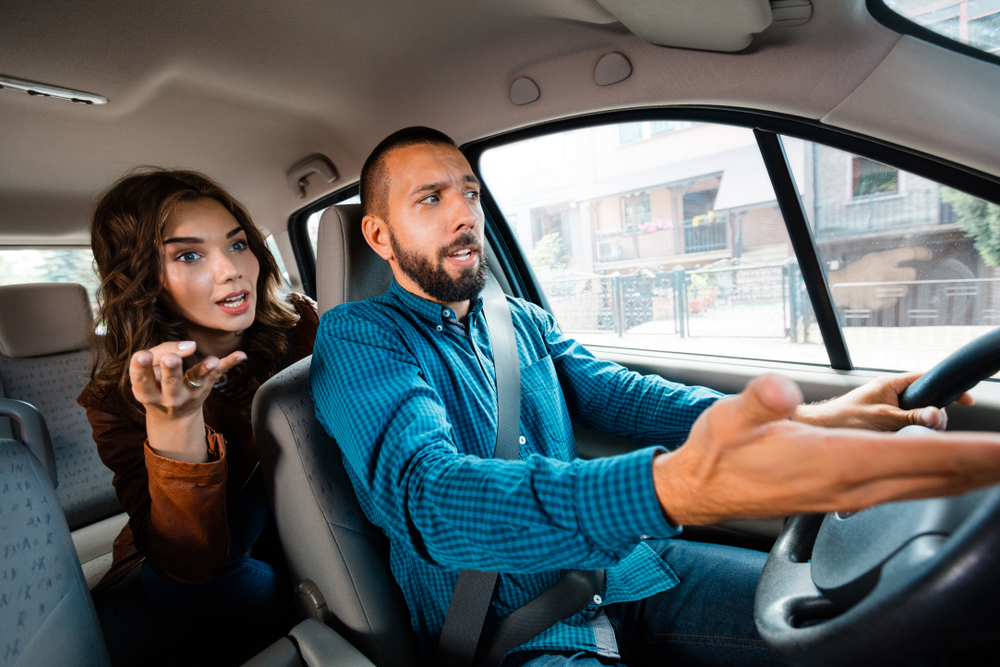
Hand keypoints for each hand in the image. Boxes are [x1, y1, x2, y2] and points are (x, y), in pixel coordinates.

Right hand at [129, 341, 245, 461]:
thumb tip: (191, 345)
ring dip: (204, 369)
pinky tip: (241, 355)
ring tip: (212, 361)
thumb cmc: (157, 385)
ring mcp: (191, 392)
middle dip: (170, 370)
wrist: (174, 416)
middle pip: (170, 382)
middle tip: (171, 359)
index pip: (142, 380)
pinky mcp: (207, 385)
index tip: (141, 355)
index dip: (140, 368)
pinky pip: (219, 373)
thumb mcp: (149, 373)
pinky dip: (230, 363)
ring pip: (197, 380)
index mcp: (147, 393)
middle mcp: (170, 397)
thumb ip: (161, 353)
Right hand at [653, 374, 999, 525]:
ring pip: (925, 489)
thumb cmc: (718, 454)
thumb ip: (760, 400)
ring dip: (968, 477)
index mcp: (833, 461)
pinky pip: (908, 492)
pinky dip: (940, 482)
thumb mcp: (730, 417)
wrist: (700, 490)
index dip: (969, 451)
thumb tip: (780, 388)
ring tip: (998, 466)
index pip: (918, 457)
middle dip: (984, 467)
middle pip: (936, 478)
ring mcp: (849, 495)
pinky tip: (947, 477)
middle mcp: (850, 484)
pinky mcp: (843, 497)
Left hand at [792, 372, 974, 431]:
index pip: (927, 379)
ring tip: (909, 435)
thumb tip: (939, 416)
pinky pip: (906, 425)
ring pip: (917, 415)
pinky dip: (909, 432)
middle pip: (926, 400)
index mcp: (891, 384)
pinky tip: (903, 441)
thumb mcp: (882, 418)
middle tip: (930, 428)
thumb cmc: (843, 419)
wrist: (819, 429)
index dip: (948, 388)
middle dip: (933, 415)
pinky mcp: (883, 420)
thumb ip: (911, 417)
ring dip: (920, 426)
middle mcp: (890, 393)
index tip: (965, 400)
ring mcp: (887, 407)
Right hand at [828, 246, 930, 309]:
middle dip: (908, 275)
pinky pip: (894, 300)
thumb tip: (908, 258)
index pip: (909, 253)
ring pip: (904, 289)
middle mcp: (884, 273)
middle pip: (912, 274)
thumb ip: (888, 259)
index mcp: (881, 259)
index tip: (928, 254)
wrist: (839, 288)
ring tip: (883, 286)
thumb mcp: (871, 259)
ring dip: (897, 288)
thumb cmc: (856, 272)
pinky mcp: (880, 303)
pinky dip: (888, 298)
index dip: (922, 253)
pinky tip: (877, 294)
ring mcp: (882, 289)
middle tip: (900, 276)